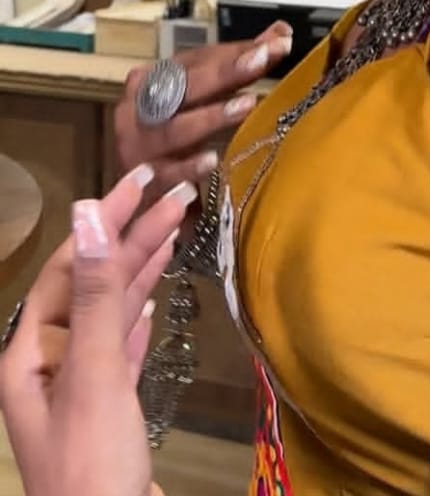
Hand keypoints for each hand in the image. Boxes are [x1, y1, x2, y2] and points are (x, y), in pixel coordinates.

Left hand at [0, 165, 195, 495]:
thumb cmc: (94, 465)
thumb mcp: (94, 374)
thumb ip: (94, 294)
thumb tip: (87, 215)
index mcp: (30, 354)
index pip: (70, 266)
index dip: (106, 220)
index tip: (146, 181)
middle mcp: (49, 366)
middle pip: (93, 286)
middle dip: (134, 239)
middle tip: (181, 195)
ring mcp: (78, 392)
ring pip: (111, 314)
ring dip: (142, 270)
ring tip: (177, 230)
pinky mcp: (107, 414)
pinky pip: (122, 350)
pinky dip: (138, 321)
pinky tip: (152, 306)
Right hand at [114, 22, 292, 193]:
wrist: (136, 194)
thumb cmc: (177, 135)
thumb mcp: (205, 97)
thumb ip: (240, 65)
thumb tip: (281, 33)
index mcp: (153, 80)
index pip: (198, 60)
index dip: (237, 51)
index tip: (278, 42)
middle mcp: (139, 109)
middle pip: (184, 86)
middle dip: (225, 72)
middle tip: (262, 59)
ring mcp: (139, 147)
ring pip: (173, 128)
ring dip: (210, 116)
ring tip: (247, 104)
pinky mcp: (145, 185)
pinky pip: (167, 175)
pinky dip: (188, 168)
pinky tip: (213, 161)